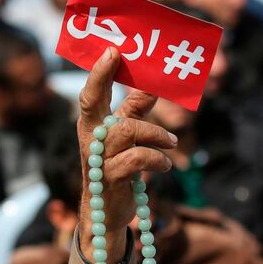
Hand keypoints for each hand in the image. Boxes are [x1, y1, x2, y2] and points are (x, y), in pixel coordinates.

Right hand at [77, 47, 176, 263]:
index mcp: (92, 125)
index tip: (113, 50)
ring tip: (172, 143)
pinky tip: (165, 165)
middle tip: (118, 57)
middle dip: (102, 78)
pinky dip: (157, 159)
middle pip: (91, 102)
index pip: (91, 94)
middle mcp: (90, 138)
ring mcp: (97, 158)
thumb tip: (151, 86)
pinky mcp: (109, 178)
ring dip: (156, 134)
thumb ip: (135, 112)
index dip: (99, 72)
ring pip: (127, 131)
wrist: (107, 213)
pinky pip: (136, 159)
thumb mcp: (126, 139)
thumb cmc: (117, 169)